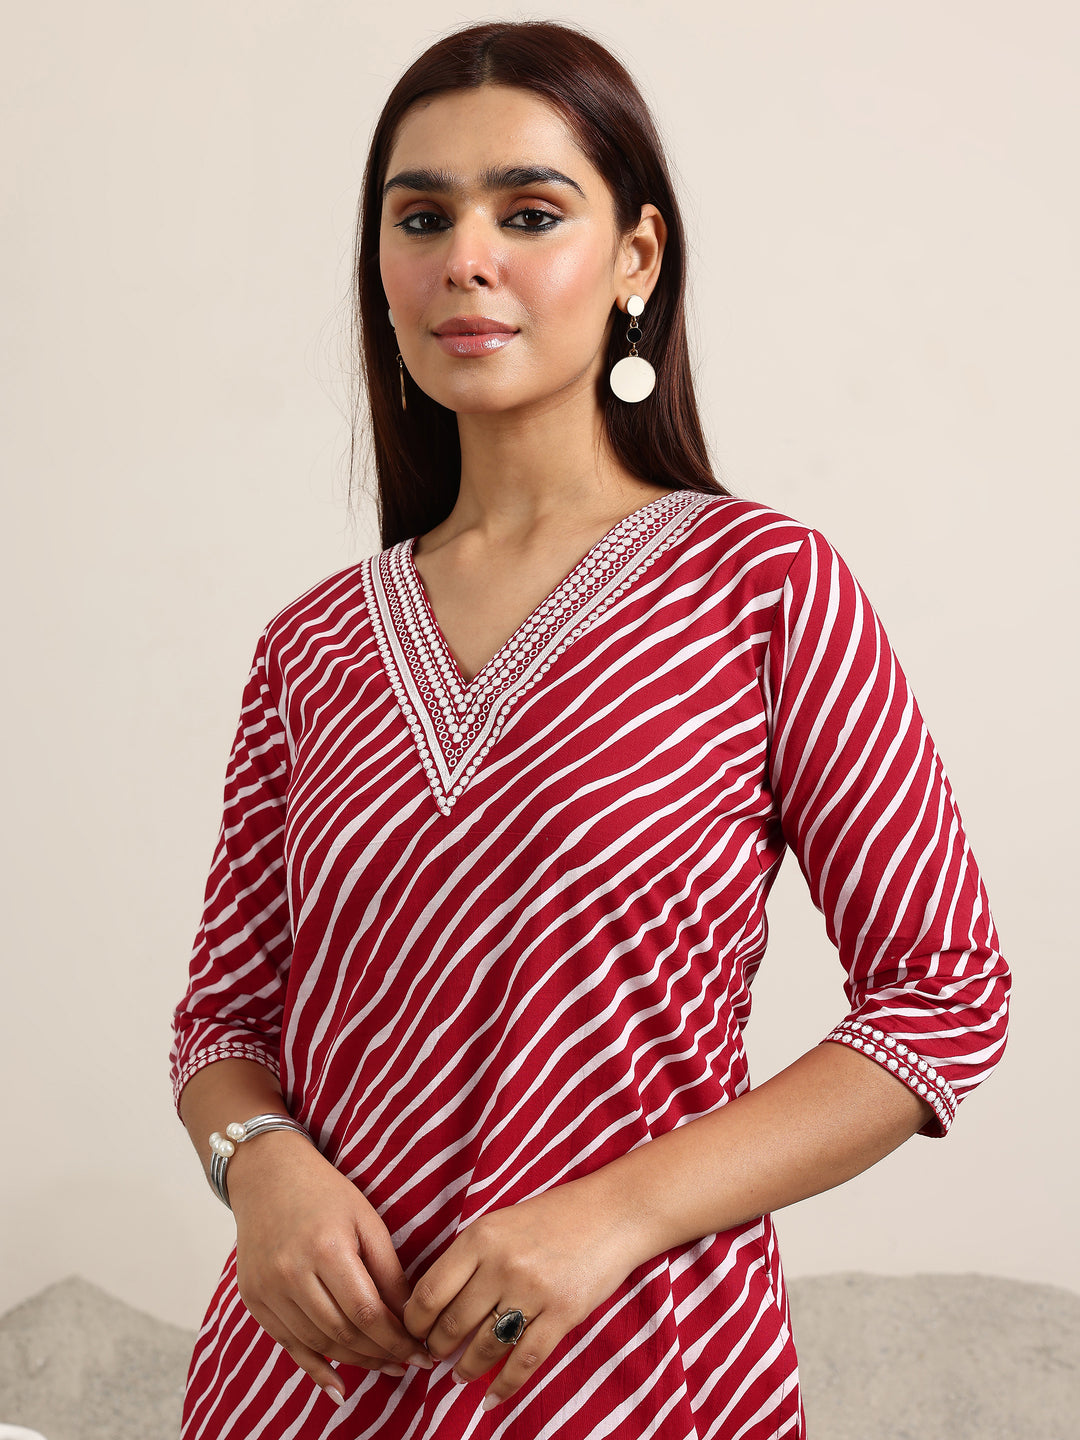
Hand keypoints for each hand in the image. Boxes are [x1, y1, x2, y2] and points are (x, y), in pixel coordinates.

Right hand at [230, 1132, 433, 1404]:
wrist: (267, 1176)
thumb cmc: (324, 1193)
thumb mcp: (366, 1220)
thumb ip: (388, 1270)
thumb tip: (409, 1316)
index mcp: (326, 1248)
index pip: (366, 1311)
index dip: (396, 1339)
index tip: (421, 1352)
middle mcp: (292, 1273)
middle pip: (342, 1332)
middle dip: (379, 1354)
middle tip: (406, 1364)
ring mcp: (268, 1289)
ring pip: (318, 1343)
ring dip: (354, 1362)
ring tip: (383, 1366)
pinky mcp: (253, 1299)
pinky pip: (288, 1345)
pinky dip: (314, 1368)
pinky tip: (338, 1386)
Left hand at [402, 1176, 643, 1411]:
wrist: (612, 1212)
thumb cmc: (552, 1216)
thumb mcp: (501, 1223)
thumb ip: (469, 1257)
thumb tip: (430, 1302)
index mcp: (480, 1237)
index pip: (430, 1291)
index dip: (414, 1321)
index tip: (413, 1332)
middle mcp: (502, 1264)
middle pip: (452, 1322)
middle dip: (437, 1347)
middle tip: (435, 1355)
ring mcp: (533, 1290)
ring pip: (484, 1346)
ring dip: (465, 1368)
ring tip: (459, 1375)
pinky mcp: (563, 1313)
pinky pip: (524, 1360)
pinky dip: (504, 1385)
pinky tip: (491, 1398)